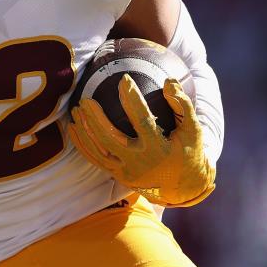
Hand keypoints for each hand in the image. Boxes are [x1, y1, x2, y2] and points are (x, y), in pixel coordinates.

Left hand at [69, 75, 214, 206]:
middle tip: (85, 99)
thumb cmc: (188, 151)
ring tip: (76, 109)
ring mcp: (127, 171)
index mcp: (160, 149)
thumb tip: (169, 81)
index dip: (132, 99)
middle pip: (111, 138)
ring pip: (98, 150)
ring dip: (84, 129)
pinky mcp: (117, 176)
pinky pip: (95, 159)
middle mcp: (141, 162)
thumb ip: (182, 105)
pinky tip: (73, 127)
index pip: (143, 120)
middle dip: (95, 118)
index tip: (123, 79)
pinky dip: (82, 144)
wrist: (184, 186)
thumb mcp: (193, 130)